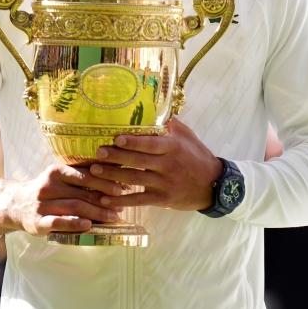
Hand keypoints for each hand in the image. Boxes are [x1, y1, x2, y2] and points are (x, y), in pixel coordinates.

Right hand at [0, 165, 124, 237]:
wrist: (15, 205)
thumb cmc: (48, 190)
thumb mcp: (61, 178)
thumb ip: (82, 175)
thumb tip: (116, 172)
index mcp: (56, 172)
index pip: (85, 175)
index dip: (106, 181)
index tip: (123, 187)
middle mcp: (48, 186)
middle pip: (82, 192)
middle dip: (105, 199)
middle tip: (121, 205)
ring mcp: (42, 204)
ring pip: (74, 207)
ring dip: (96, 212)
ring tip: (113, 217)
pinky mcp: (38, 221)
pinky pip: (58, 222)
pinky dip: (74, 223)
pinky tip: (89, 225)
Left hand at [92, 120, 223, 211]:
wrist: (213, 186)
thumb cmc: (198, 157)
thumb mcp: (189, 137)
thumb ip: (171, 125)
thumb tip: (153, 108)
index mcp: (173, 148)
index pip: (150, 144)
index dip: (133, 142)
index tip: (115, 138)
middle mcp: (168, 165)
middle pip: (138, 161)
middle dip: (116, 157)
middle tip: (98, 153)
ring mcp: (164, 183)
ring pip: (134, 180)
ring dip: (112, 176)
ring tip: (94, 171)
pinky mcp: (162, 199)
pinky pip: (138, 200)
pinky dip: (121, 200)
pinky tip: (105, 199)